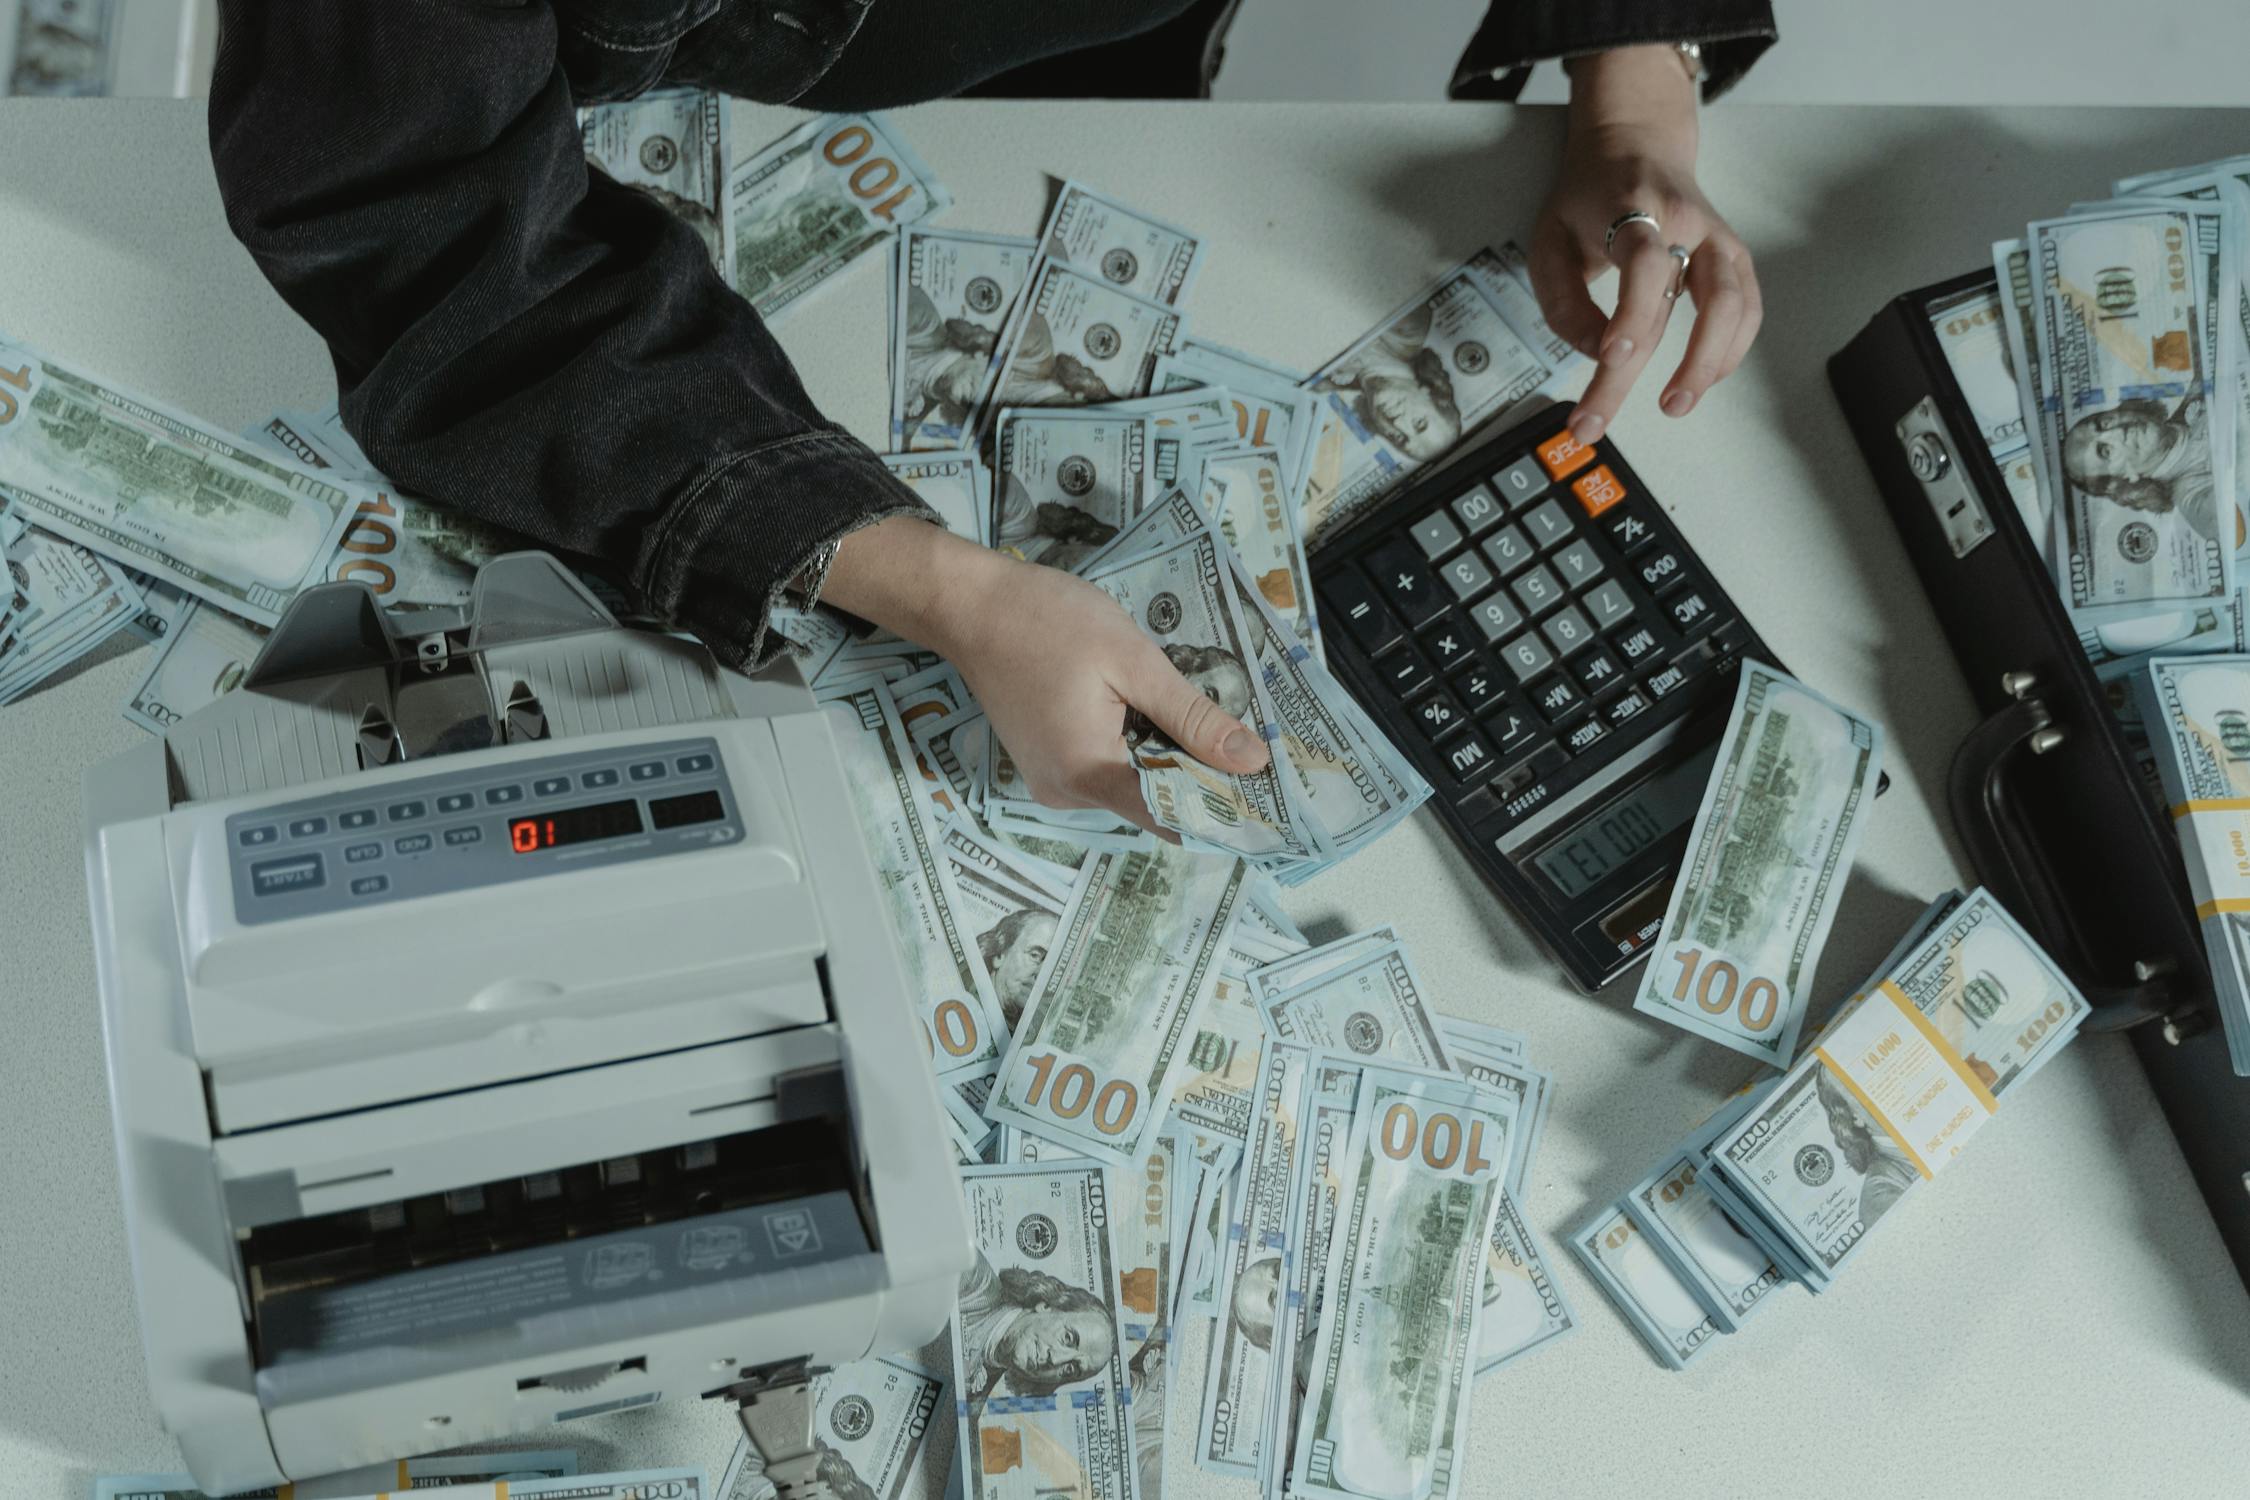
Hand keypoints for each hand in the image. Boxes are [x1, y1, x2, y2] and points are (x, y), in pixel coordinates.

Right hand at [821, 517, 1271, 835]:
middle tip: (1247, 740)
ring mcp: (1052, 783)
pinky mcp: (1045, 764)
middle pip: (1154, 801)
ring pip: (1132, 785)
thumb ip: (1193, 718)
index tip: (1270, 797)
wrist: (972, 605)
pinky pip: (1105, 769)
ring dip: (1166, 757)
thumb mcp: (1133, 661)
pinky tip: (1148, 710)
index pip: (1174, 817)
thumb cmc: (1049, 622)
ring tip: (1197, 715)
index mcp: (1091, 774)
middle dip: (1200, 776)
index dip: (1225, 810)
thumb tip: (1253, 761)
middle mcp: (1067, 794)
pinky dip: (1135, 747)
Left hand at [1529, 45, 1762, 445]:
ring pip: (1735, 304)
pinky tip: (1702, 379)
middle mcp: (1688, 223)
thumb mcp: (1549, 238)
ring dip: (1709, 362)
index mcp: (1635, 209)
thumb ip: (1564, 300)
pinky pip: (1748, 309)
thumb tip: (1595, 353)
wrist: (1637, 143)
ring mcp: (1719, 239)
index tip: (1613, 356)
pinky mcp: (1734, 258)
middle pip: (1690, 298)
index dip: (1633, 312)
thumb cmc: (1589, 197)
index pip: (1644, 263)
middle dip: (1650, 366)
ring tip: (1674, 404)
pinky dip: (1730, 350)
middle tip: (1610, 414)